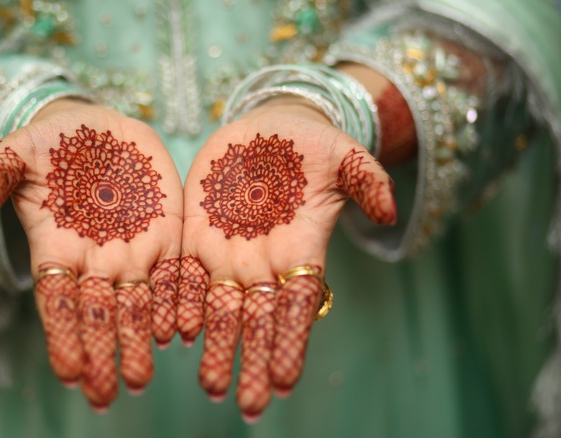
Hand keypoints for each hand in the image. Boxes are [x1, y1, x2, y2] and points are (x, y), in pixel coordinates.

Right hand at [0, 99, 182, 410]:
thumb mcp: (21, 147)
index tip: (68, 374)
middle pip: (98, 315)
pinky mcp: (167, 233)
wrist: (101, 126)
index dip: (62, 336)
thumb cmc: (56, 142)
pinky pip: (175, 274)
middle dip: (102, 354)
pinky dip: (178, 302)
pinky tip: (182, 330)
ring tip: (140, 376)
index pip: (57, 301)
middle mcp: (95, 259)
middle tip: (107, 393)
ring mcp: (132, 250)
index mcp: (58, 246)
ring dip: (140, 341)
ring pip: (138, 305)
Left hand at [179, 97, 395, 420]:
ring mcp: (227, 251)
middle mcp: (263, 262)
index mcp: (300, 250)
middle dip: (252, 360)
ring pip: (217, 308)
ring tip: (211, 382)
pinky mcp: (196, 234)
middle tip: (246, 404)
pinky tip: (171, 332)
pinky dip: (178, 303)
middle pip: (257, 320)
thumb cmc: (311, 147)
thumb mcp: (344, 155)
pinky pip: (183, 275)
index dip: (292, 342)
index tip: (286, 380)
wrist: (267, 131)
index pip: (298, 305)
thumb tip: (389, 213)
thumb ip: (367, 179)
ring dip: (214, 345)